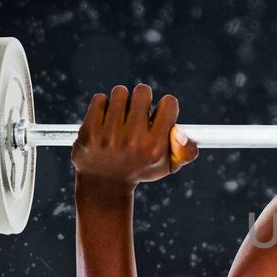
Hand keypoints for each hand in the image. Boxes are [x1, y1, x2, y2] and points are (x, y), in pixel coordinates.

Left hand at [71, 84, 198, 189]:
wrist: (104, 185)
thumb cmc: (140, 168)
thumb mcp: (168, 166)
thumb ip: (187, 151)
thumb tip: (180, 132)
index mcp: (155, 147)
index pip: (168, 103)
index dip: (163, 106)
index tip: (156, 115)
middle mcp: (133, 141)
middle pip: (143, 91)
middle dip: (142, 98)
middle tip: (137, 112)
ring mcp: (109, 136)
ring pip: (120, 92)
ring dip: (121, 101)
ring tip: (120, 117)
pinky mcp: (89, 132)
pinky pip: (99, 99)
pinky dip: (103, 106)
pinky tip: (105, 121)